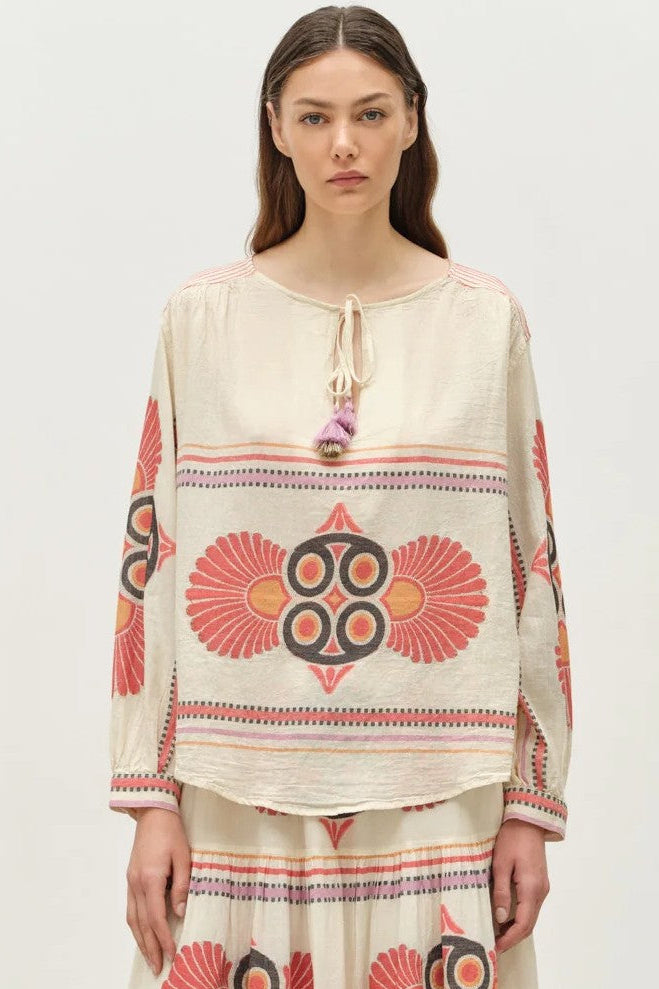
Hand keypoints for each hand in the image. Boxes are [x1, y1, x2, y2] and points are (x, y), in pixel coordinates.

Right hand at [125, 807, 190, 976]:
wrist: (153, 811)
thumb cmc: (171, 831)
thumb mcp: (183, 856)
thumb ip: (181, 886)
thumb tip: (180, 913)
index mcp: (150, 878)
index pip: (156, 917)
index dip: (164, 938)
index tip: (172, 955)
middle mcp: (136, 883)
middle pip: (141, 924)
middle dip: (150, 947)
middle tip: (158, 967)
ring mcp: (131, 881)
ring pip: (133, 919)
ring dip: (140, 940)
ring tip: (150, 957)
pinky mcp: (130, 878)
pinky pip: (131, 908)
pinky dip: (136, 925)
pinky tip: (142, 934)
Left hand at [490, 818, 549, 952]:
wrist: (528, 820)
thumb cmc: (512, 839)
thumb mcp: (501, 864)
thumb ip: (501, 892)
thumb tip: (500, 918)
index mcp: (532, 889)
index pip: (523, 924)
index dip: (510, 939)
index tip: (496, 948)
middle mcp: (541, 891)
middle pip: (529, 924)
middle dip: (513, 937)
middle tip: (494, 945)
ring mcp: (542, 887)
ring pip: (531, 916)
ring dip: (516, 928)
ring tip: (497, 933)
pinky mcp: (539, 882)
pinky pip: (531, 906)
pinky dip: (520, 916)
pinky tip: (506, 917)